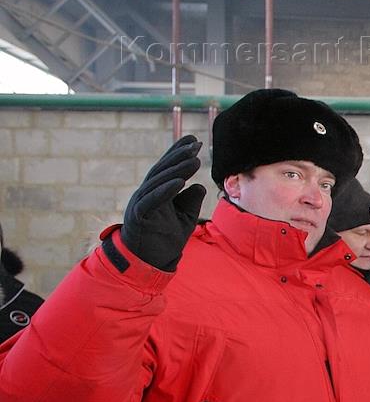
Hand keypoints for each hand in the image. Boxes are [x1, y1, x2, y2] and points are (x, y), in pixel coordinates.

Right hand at [120, 135, 205, 270]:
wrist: (149, 262)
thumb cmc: (166, 238)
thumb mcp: (184, 217)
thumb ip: (191, 201)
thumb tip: (199, 185)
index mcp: (155, 191)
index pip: (167, 168)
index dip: (178, 153)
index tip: (193, 140)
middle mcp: (146, 193)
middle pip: (162, 170)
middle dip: (179, 156)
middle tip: (195, 144)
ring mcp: (140, 203)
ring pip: (159, 182)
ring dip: (177, 170)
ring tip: (194, 160)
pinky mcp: (139, 216)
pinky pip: (153, 200)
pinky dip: (167, 189)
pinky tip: (181, 181)